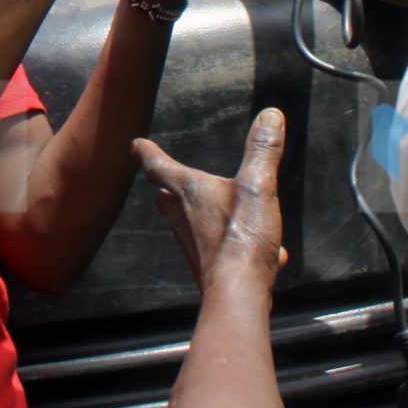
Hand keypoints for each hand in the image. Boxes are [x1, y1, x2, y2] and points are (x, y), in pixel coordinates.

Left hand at [134, 107, 288, 293]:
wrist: (237, 293)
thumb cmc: (241, 237)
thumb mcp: (258, 186)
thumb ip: (262, 150)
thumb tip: (271, 115)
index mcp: (188, 191)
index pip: (158, 165)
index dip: (147, 152)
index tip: (136, 145)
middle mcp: (182, 217)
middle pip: (166, 199)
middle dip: (168, 188)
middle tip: (169, 182)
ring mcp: (191, 244)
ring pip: (187, 224)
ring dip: (201, 216)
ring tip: (225, 213)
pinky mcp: (205, 266)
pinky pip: (215, 248)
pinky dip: (232, 245)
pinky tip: (267, 253)